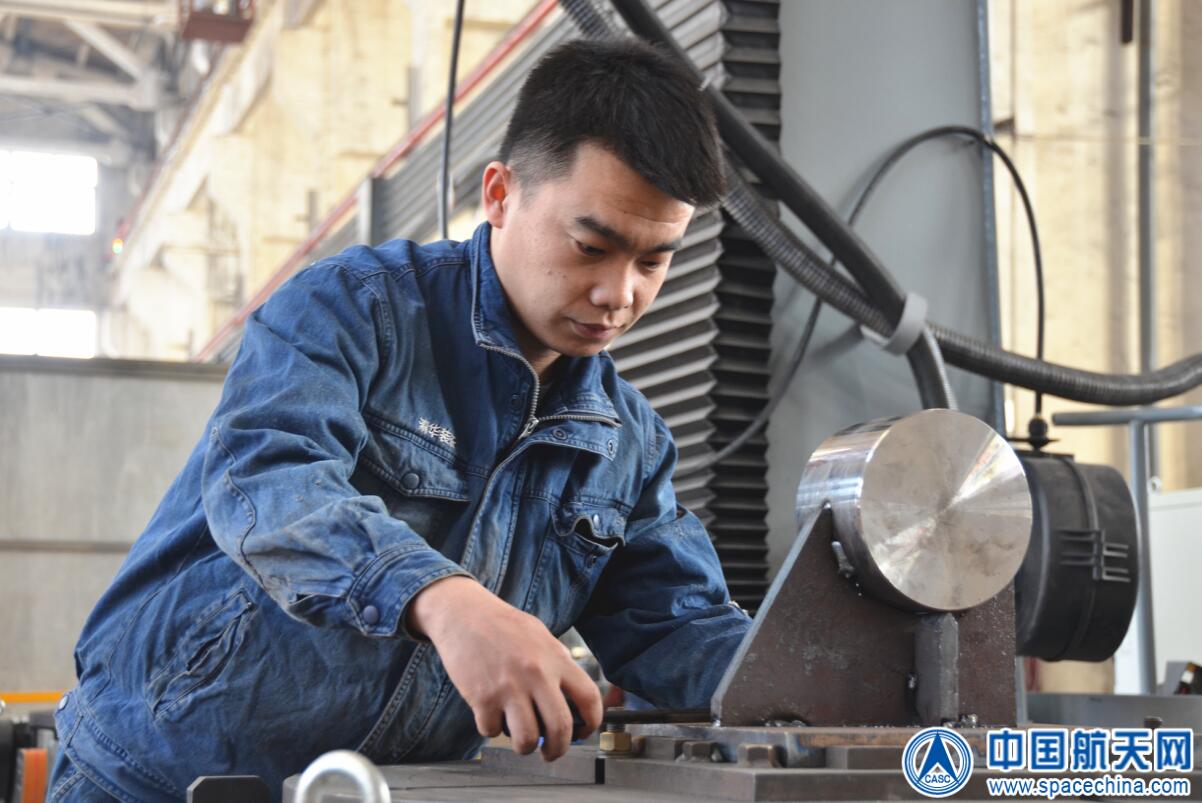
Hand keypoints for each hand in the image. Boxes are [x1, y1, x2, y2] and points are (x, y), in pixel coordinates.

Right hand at [406, 575, 602, 759]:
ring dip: (525, 747)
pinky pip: (492, 731)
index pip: (589, 698)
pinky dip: (492, 729)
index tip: (584, 731)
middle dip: (559, 749)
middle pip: (561, 728)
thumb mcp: (541, 637)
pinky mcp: (482, 698)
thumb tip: (572, 699)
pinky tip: (491, 714)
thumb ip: (558, 665)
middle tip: (552, 752)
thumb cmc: (502, 624)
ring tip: (521, 738)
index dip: (593, 722)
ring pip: (527, 740)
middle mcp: (536, 675)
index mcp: (556, 659)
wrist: (463, 614)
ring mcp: (509, 688)